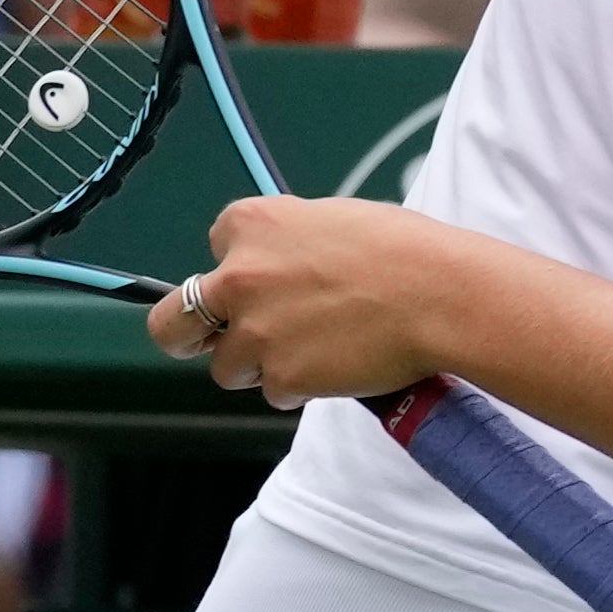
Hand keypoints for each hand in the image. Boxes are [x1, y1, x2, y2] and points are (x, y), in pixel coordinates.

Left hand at [149, 195, 463, 405]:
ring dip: (260, 364)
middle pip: (172, 319)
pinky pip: (275, 391)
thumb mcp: (334, 221)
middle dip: (187, 333)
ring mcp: (255, 331)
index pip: (215, 245)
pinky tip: (338, 364)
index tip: (261, 278)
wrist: (440, 294)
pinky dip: (301, 385)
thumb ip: (290, 241)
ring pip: (227, 367)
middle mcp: (239, 276)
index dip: (240, 264)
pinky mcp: (280, 376)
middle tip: (210, 339)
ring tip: (312, 351)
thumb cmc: (404, 251)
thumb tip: (282, 265)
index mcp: (253, 224)